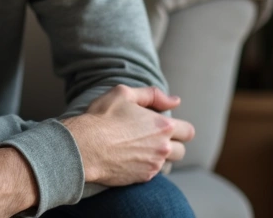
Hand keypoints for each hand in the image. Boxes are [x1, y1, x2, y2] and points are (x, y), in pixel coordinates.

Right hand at [61, 85, 194, 186]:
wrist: (84, 147)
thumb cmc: (102, 117)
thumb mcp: (124, 93)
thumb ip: (153, 95)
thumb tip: (175, 101)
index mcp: (163, 126)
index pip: (188, 131)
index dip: (180, 128)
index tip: (166, 126)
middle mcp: (163, 148)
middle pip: (181, 150)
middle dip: (172, 144)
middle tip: (153, 138)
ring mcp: (153, 165)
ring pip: (167, 163)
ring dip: (159, 156)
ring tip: (140, 148)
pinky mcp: (142, 178)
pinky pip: (152, 173)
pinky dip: (145, 166)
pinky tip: (129, 157)